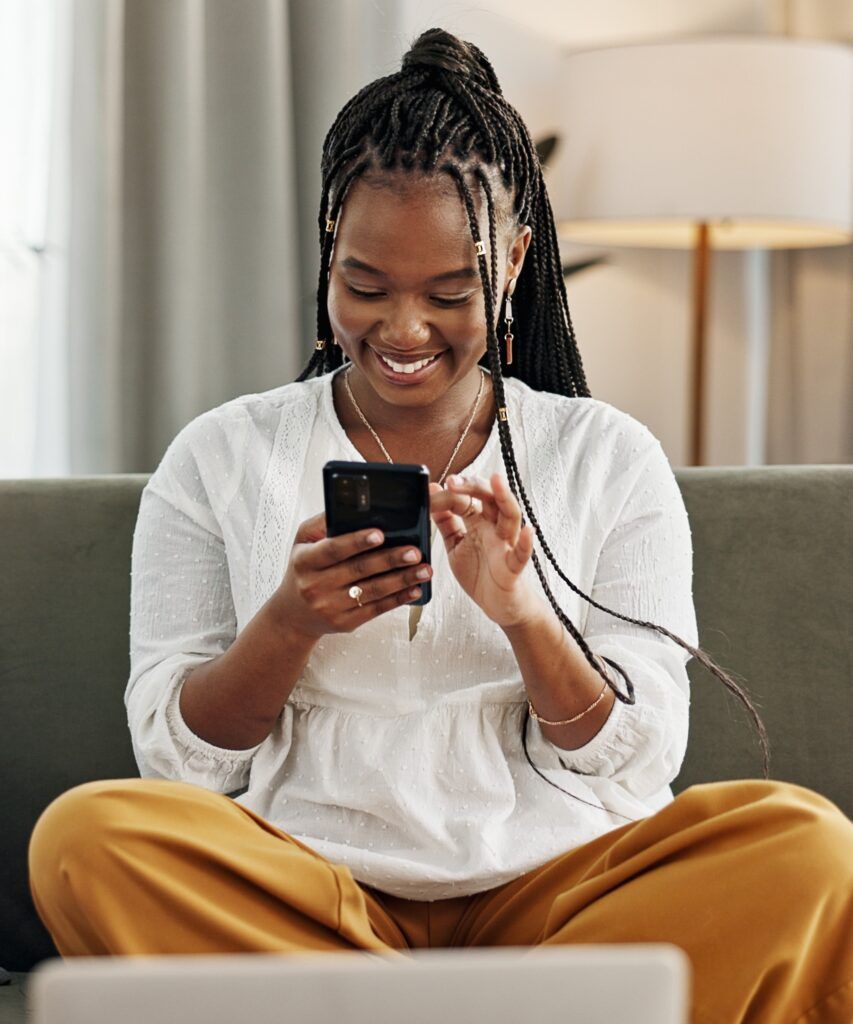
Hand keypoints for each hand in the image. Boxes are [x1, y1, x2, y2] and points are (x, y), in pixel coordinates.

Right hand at [271, 512, 432, 638]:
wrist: (293, 615)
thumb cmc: (304, 569)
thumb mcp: (303, 542)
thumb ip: (323, 522)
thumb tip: (351, 505)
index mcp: (305, 561)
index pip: (332, 549)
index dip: (356, 541)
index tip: (380, 534)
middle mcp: (314, 586)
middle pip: (358, 570)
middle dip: (390, 559)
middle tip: (414, 551)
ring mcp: (330, 607)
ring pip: (372, 592)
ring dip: (402, 580)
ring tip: (424, 569)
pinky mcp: (344, 623)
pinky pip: (376, 610)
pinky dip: (398, 599)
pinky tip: (415, 589)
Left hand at [428, 473, 546, 629]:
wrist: (498, 605)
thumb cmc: (480, 573)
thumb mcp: (455, 544)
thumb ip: (445, 521)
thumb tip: (434, 491)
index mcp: (479, 523)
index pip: (466, 500)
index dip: (449, 494)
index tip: (430, 490)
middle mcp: (494, 529)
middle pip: (489, 499)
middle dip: (473, 486)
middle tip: (454, 481)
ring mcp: (506, 546)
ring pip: (510, 517)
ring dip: (504, 498)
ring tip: (496, 481)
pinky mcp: (513, 568)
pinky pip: (521, 554)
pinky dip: (526, 543)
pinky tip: (528, 531)